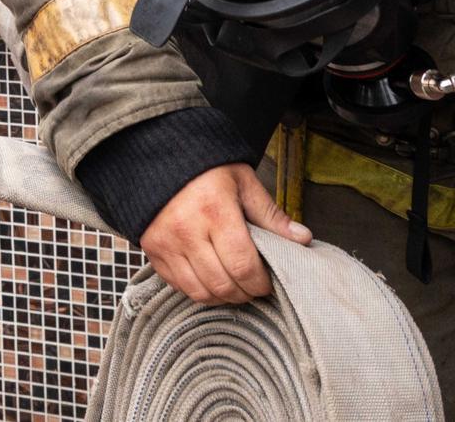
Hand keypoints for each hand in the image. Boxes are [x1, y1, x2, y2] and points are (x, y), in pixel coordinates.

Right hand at [140, 163, 312, 305]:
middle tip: (252, 285)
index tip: (267, 282)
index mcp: (215, 210)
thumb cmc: (206, 170)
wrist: (160, 158)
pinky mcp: (152, 251)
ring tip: (233, 284)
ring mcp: (165, 243)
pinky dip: (198, 290)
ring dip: (222, 296)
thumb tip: (301, 239)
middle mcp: (187, 230)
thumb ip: (271, 215)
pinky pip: (179, 286)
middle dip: (244, 292)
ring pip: (200, 292)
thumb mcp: (243, 183)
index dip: (260, 283)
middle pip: (223, 285)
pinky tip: (209, 278)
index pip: (243, 266)